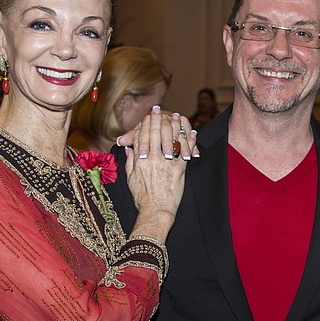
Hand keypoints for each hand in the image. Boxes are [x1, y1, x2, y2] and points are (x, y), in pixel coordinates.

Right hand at [122, 107, 194, 238]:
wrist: (156, 211)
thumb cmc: (142, 197)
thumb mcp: (130, 178)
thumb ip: (130, 161)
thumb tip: (128, 148)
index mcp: (140, 160)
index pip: (142, 135)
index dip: (146, 123)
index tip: (149, 114)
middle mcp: (153, 159)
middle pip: (156, 133)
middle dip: (158, 119)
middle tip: (161, 109)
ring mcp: (167, 163)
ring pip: (171, 139)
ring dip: (174, 125)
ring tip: (176, 116)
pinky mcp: (179, 170)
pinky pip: (185, 151)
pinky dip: (189, 141)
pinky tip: (191, 132)